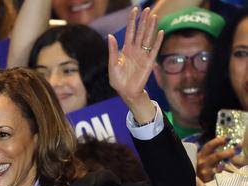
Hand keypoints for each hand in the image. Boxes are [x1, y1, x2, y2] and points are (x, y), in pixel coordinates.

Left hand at [108, 7, 163, 121]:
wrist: (126, 92)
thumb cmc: (118, 80)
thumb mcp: (112, 65)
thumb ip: (113, 51)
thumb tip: (110, 36)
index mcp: (125, 50)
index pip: (130, 32)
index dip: (132, 21)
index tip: (134, 10)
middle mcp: (135, 50)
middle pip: (140, 32)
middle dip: (143, 20)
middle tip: (147, 9)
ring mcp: (143, 55)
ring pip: (148, 38)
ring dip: (151, 27)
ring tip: (154, 16)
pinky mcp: (149, 62)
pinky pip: (154, 49)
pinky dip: (157, 41)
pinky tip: (160, 32)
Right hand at [197, 136, 241, 182]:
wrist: (195, 176)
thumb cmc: (202, 164)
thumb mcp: (204, 156)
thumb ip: (214, 151)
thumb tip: (230, 144)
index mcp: (202, 154)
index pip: (209, 146)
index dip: (218, 141)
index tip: (228, 138)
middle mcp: (203, 161)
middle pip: (216, 156)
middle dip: (227, 152)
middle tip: (236, 150)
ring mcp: (205, 170)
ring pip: (219, 166)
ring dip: (229, 163)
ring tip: (237, 161)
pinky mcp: (208, 177)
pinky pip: (220, 173)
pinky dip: (226, 171)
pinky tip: (232, 169)